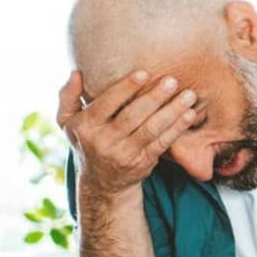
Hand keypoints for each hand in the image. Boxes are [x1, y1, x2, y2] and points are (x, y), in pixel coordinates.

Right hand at [56, 69, 196, 195]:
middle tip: (172, 80)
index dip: (126, 88)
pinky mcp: (143, 162)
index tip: (144, 72)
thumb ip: (68, 96)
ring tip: (189, 95)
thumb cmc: (87, 140)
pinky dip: (177, 128)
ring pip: (151, 129)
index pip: (107, 103)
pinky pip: (162, 143)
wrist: (101, 183)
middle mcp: (104, 141)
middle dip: (154, 97)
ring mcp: (125, 153)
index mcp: (85, 126)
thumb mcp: (68, 122)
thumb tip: (76, 72)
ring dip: (172, 111)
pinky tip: (189, 114)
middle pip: (132, 116)